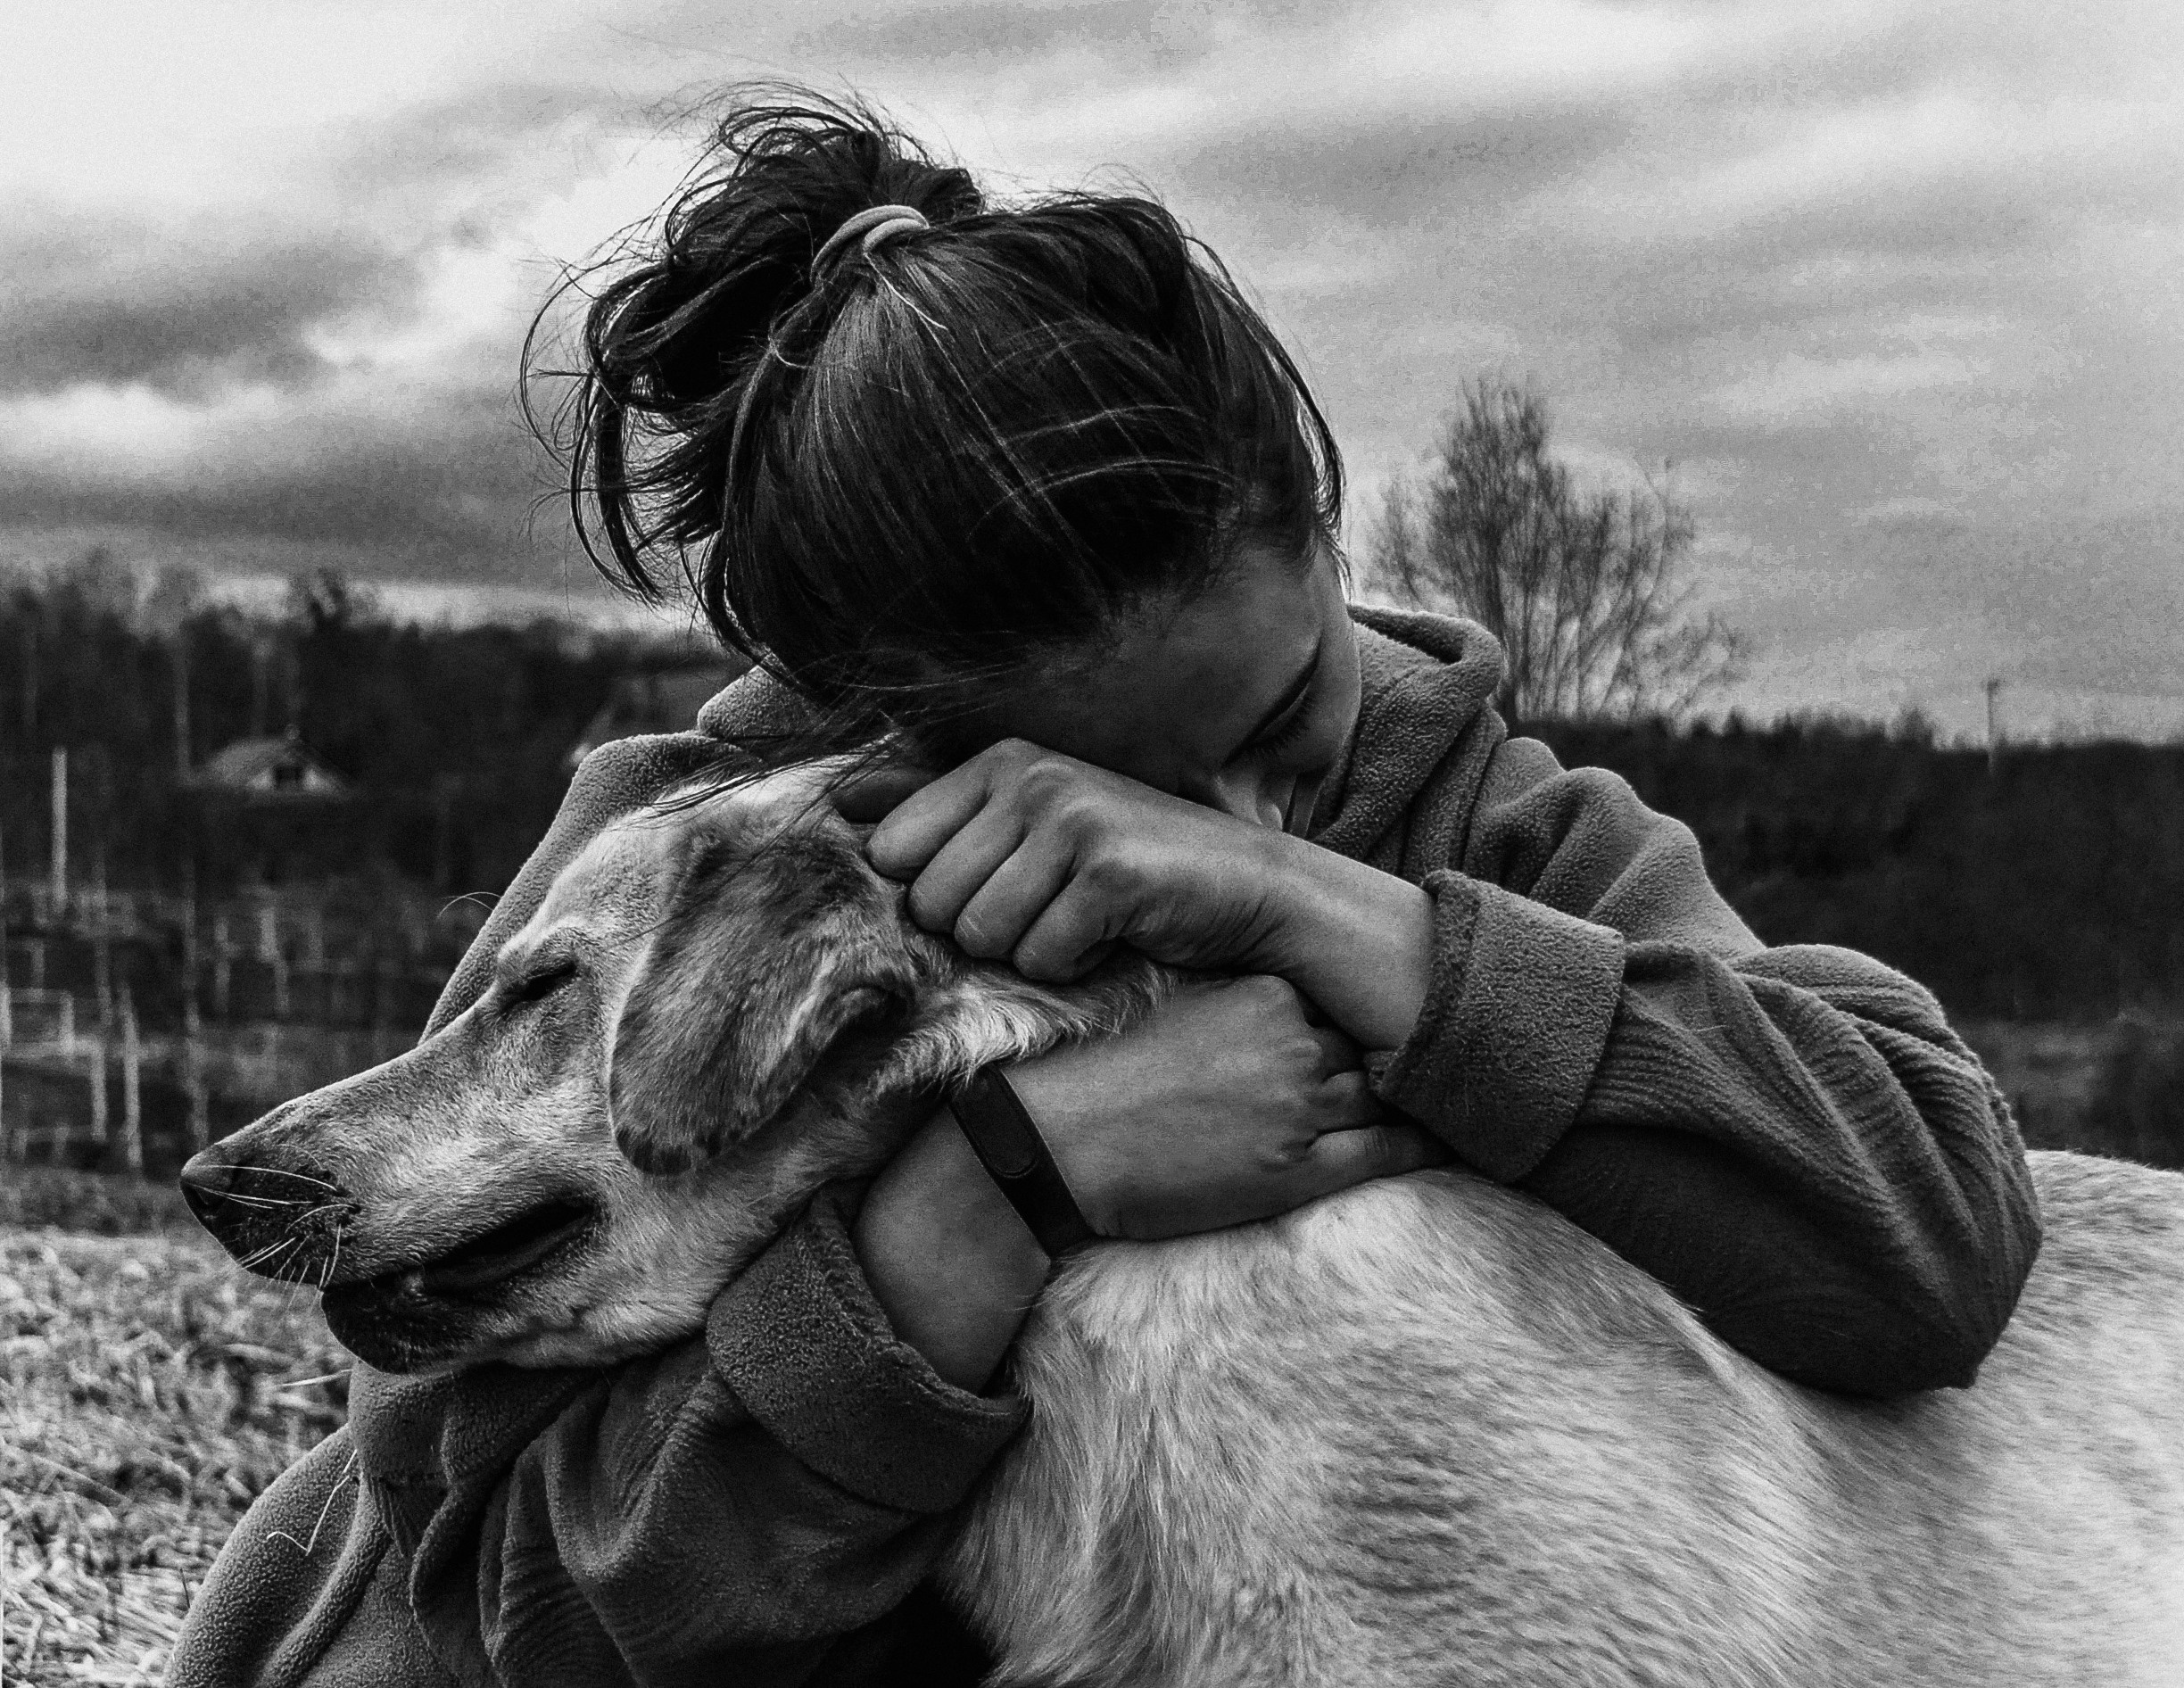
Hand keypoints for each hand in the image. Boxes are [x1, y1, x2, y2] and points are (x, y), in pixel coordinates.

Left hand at [842, 740, 1299, 982]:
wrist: (1247, 888)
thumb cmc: (1127, 865)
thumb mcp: (1029, 823)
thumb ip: (934, 809)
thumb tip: (840, 801)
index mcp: (1000, 759)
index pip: (893, 853)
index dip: (937, 894)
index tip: (1002, 884)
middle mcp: (1031, 776)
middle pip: (932, 902)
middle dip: (984, 930)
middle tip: (1049, 908)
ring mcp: (1072, 819)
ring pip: (981, 935)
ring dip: (1029, 951)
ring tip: (1078, 921)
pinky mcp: (1109, 873)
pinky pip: (1039, 957)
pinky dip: (1072, 968)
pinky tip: (1110, 937)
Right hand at [1005, 975, 1451, 1240]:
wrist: (1061, 1146)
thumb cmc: (1110, 1082)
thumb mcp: (1184, 1016)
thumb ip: (1244, 1007)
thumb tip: (1288, 1011)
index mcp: (1264, 996)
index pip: (1340, 1003)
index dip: (1364, 1019)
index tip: (1392, 1018)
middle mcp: (1293, 1045)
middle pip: (1370, 1047)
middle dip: (1397, 1054)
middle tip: (1451, 1054)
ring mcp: (1301, 1108)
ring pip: (1385, 1095)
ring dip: (1416, 1098)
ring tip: (1465, 1094)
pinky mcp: (1299, 1169)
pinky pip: (1385, 1153)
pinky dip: (1422, 1146)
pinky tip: (1449, 1141)